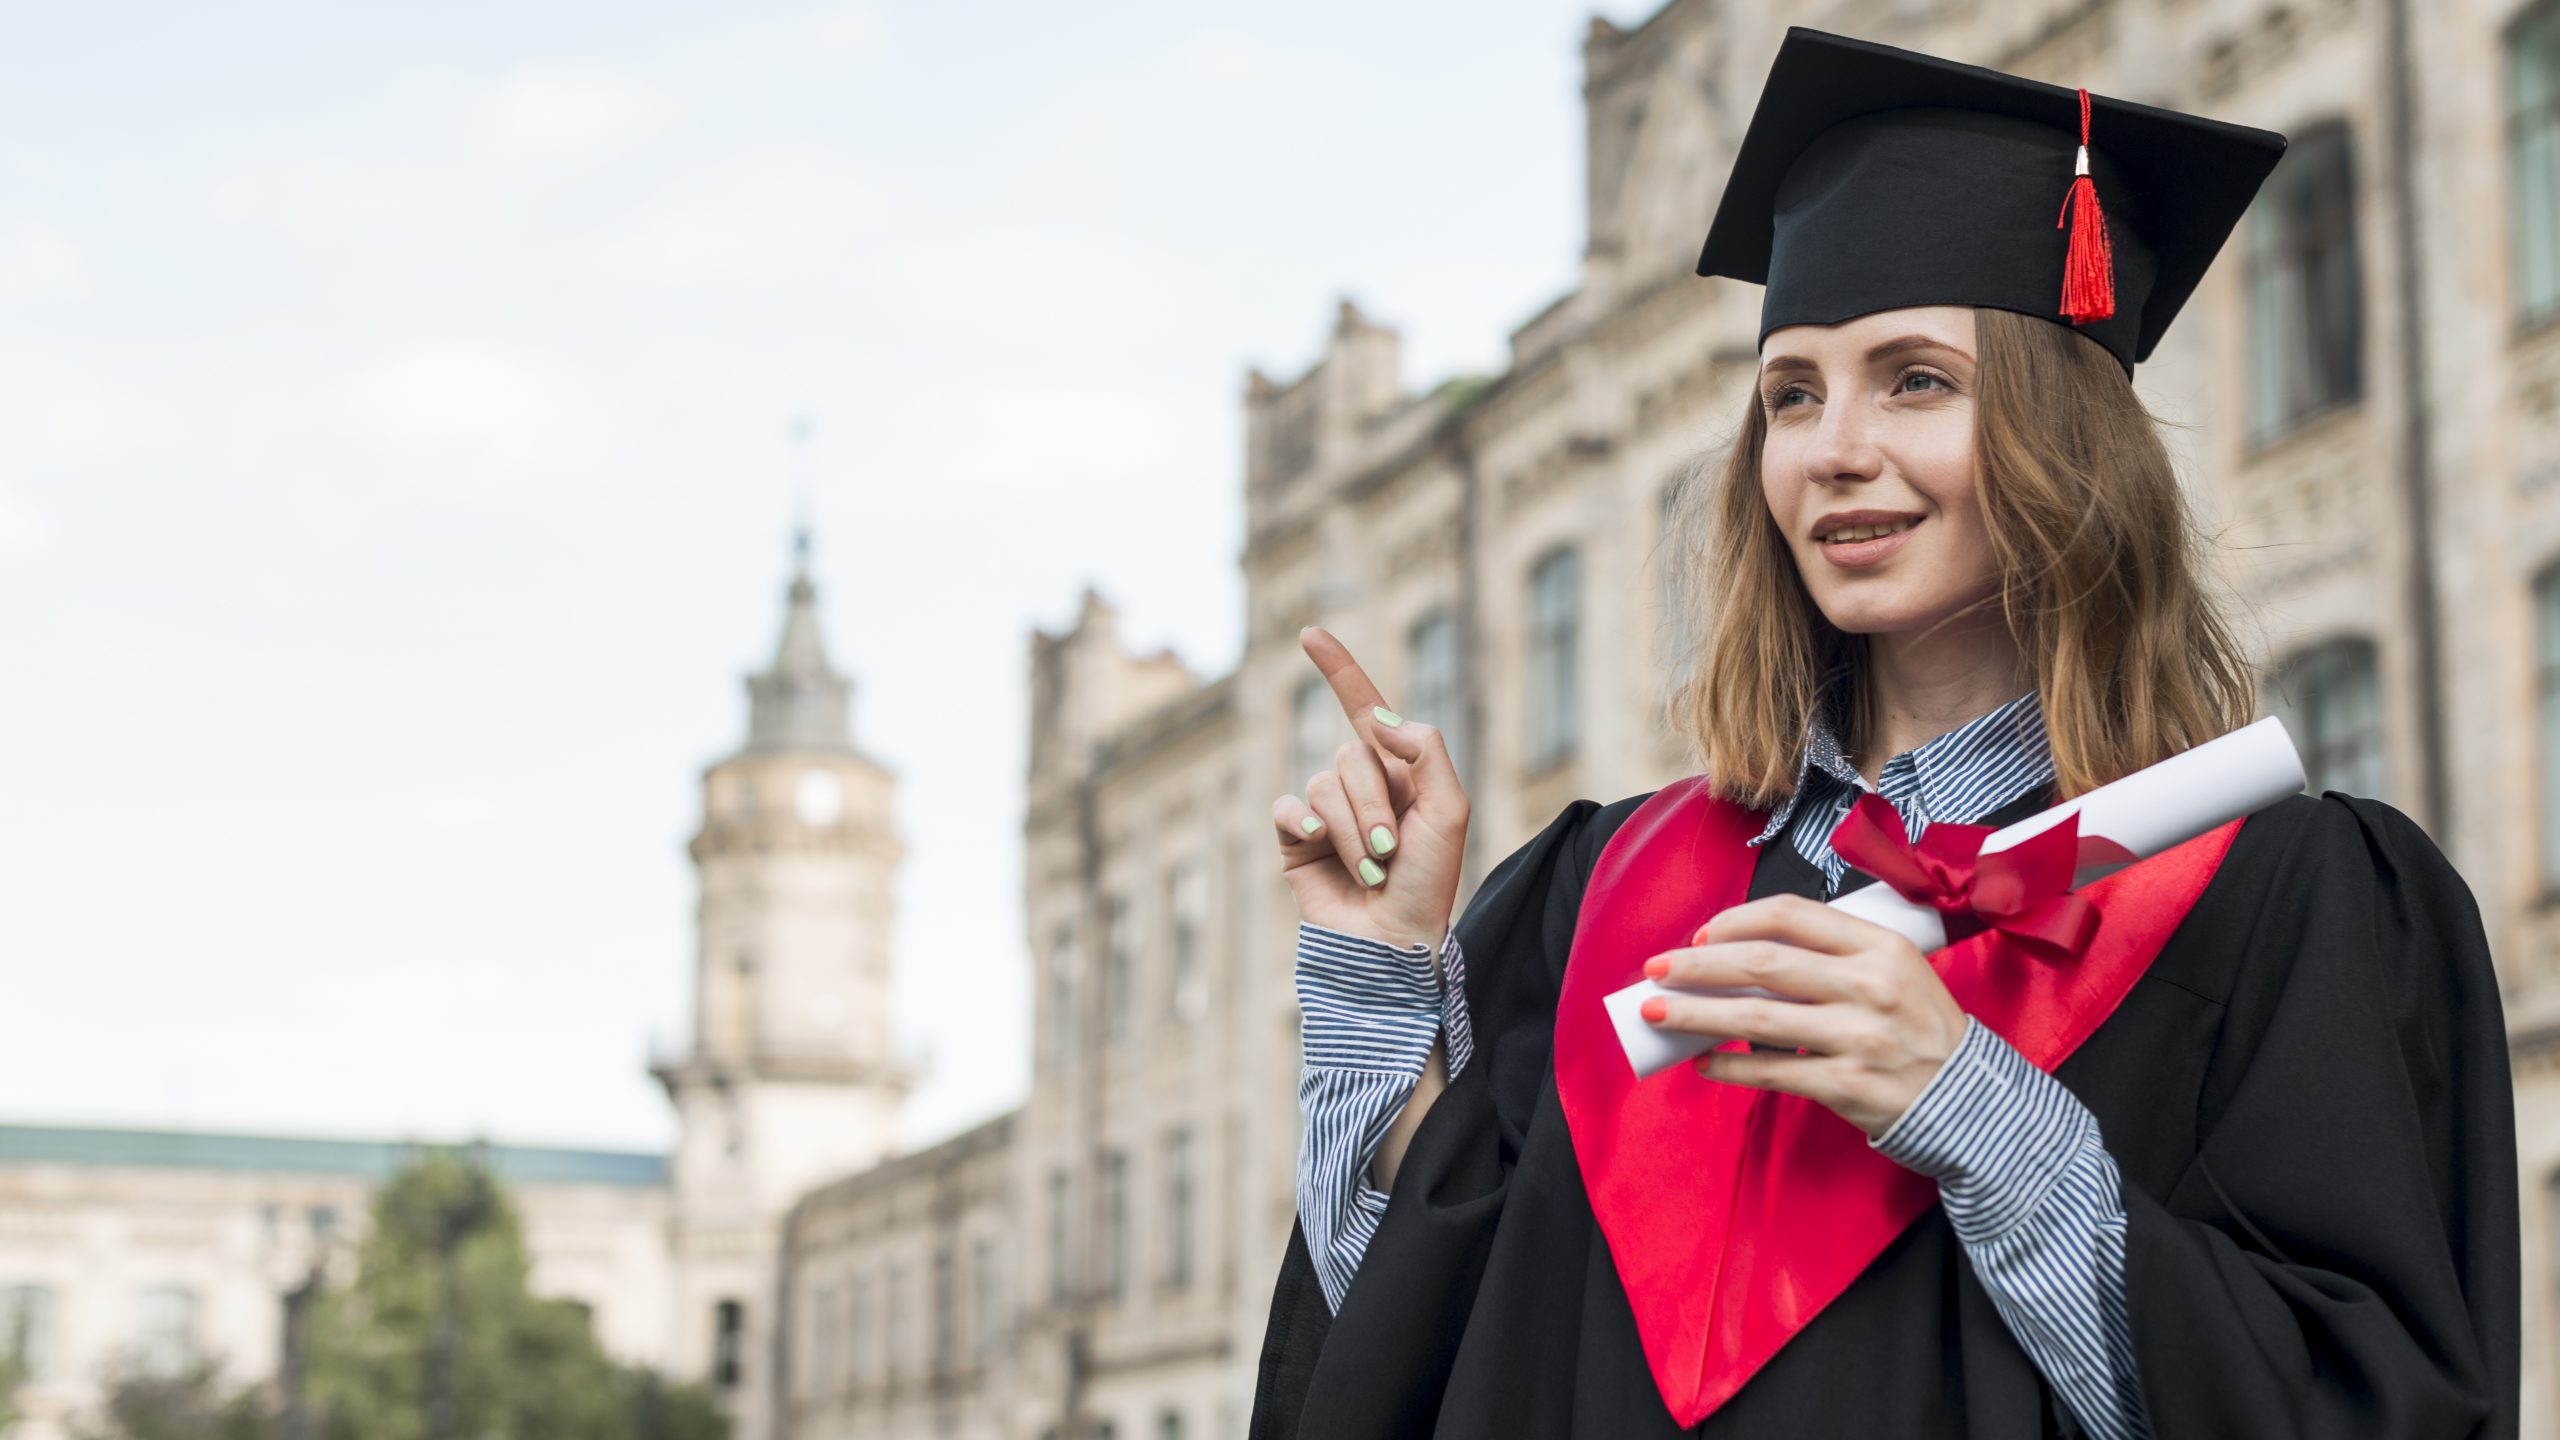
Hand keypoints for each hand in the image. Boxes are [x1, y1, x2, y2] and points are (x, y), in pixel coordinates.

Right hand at [1270, 626, 1469, 951]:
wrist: (1394, 942)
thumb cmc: (1430, 882)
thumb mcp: (1451, 809)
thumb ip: (1426, 750)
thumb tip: (1376, 718)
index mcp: (1397, 771)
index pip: (1363, 708)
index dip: (1338, 669)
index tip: (1308, 633)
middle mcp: (1358, 785)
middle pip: (1352, 754)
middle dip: (1375, 803)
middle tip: (1392, 851)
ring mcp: (1324, 812)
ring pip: (1324, 784)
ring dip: (1353, 829)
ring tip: (1372, 869)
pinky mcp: (1295, 840)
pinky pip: (1288, 808)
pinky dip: (1306, 826)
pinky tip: (1319, 848)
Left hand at [1638, 894, 1967, 1136]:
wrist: (1967, 1098)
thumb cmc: (1917, 1028)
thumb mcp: (1895, 971)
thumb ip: (1832, 956)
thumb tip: (1739, 955)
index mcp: (1879, 946)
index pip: (1792, 916)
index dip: (1735, 921)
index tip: (1699, 936)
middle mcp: (1870, 986)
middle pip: (1762, 963)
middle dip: (1697, 965)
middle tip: (1655, 969)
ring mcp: (1858, 1037)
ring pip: (1755, 1018)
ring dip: (1695, 1013)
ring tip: (1656, 1011)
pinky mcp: (1846, 1086)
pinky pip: (1770, 1072)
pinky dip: (1728, 1067)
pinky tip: (1700, 1062)